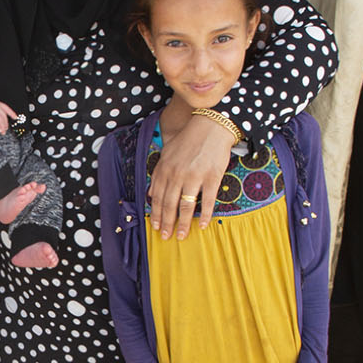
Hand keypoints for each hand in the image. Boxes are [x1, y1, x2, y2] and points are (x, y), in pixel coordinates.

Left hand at [148, 115, 236, 238]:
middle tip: (166, 237)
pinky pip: (207, 201)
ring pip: (186, 206)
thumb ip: (159, 174)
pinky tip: (203, 225)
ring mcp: (194, 176)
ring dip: (183, 224)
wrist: (211, 126)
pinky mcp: (211, 177)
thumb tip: (151, 194)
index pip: (157, 197)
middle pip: (169, 205)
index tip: (156, 227)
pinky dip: (205, 215)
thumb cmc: (189, 139)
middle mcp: (177, 174)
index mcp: (165, 169)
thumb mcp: (167, 153)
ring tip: (182, 236)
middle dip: (166, 223)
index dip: (156, 215)